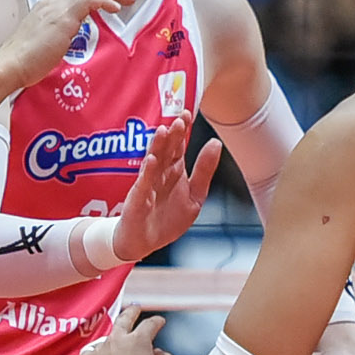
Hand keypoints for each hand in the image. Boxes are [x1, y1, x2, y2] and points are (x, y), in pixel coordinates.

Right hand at [0, 0, 134, 101]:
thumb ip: (57, 31)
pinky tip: (116, 8)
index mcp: (48, 4)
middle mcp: (52, 1)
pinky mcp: (63, 18)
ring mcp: (57, 8)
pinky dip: (105, 0)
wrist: (9, 65)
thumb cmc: (24, 60)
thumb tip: (67, 34)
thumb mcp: (44, 39)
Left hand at [78, 303, 175, 354]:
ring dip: (114, 338)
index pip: (150, 324)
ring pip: (107, 337)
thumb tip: (159, 353)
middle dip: (133, 312)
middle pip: (125, 318)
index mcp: (139, 341)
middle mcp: (118, 340)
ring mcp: (100, 349)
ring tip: (116, 341)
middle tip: (136, 309)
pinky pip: (91, 352)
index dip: (157, 322)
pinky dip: (97, 353)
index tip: (160, 322)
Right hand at [112, 112, 222, 262]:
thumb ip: (204, 171)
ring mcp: (148, 184)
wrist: (144, 241)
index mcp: (174, 171)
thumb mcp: (195, 196)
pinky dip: (147, 171)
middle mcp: (161, 173)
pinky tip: (152, 160)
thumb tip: (215, 143)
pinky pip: (143, 183)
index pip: (178, 146)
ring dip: (158, 147)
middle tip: (179, 118)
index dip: (182, 130)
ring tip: (163, 131)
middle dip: (172, 134)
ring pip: (153, 161)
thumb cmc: (167, 219)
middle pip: (166, 150)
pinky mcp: (138, 198)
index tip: (188, 113)